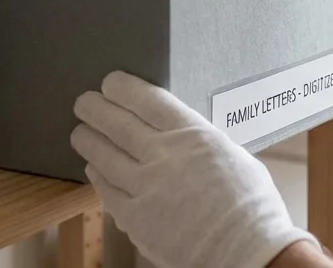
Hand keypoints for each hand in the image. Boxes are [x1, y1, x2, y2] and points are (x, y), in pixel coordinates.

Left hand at [71, 72, 317, 267]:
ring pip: (103, 154)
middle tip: (84, 102)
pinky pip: (106, 190)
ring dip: (88, 139)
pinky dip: (97, 174)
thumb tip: (182, 136)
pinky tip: (94, 168)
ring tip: (81, 132)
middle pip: (117, 122)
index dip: (122, 88)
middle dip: (94, 108)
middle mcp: (164, 156)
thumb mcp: (232, 155)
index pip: (147, 100)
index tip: (111, 83)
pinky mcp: (135, 218)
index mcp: (193, 135)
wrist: (247, 253)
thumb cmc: (251, 207)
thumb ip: (200, 142)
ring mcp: (145, 187)